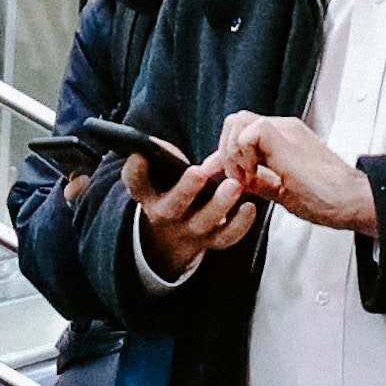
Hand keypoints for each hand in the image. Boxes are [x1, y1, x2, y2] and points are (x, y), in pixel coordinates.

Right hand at [136, 148, 263, 273]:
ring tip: (234, 186)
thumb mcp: (155, 172)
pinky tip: (250, 207)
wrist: (174, 230)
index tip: (142, 156)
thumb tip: (154, 147)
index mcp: (147, 193)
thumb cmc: (167, 187)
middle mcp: (165, 214)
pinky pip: (226, 237)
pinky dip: (240, 225)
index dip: (136, 170)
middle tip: (198, 172)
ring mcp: (189, 229)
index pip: (135, 181)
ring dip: (219, 205)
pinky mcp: (211, 239)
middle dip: (185, 189)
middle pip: (173, 206)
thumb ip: (157, 156)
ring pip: (203, 222)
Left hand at [217, 113, 375, 232]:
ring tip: (247, 178)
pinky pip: (248, 133)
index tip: (215, 173)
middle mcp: (284, 129)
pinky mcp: (286, 139)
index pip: (241, 132)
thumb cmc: (329, 199)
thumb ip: (259, 180)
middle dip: (225, 151)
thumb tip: (238, 180)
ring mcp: (286, 131)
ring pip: (237, 122)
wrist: (352, 200)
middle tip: (238, 178)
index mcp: (285, 138)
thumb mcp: (282, 190)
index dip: (222, 153)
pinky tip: (256, 174)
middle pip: (235, 121)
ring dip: (233, 153)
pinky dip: (243, 155)